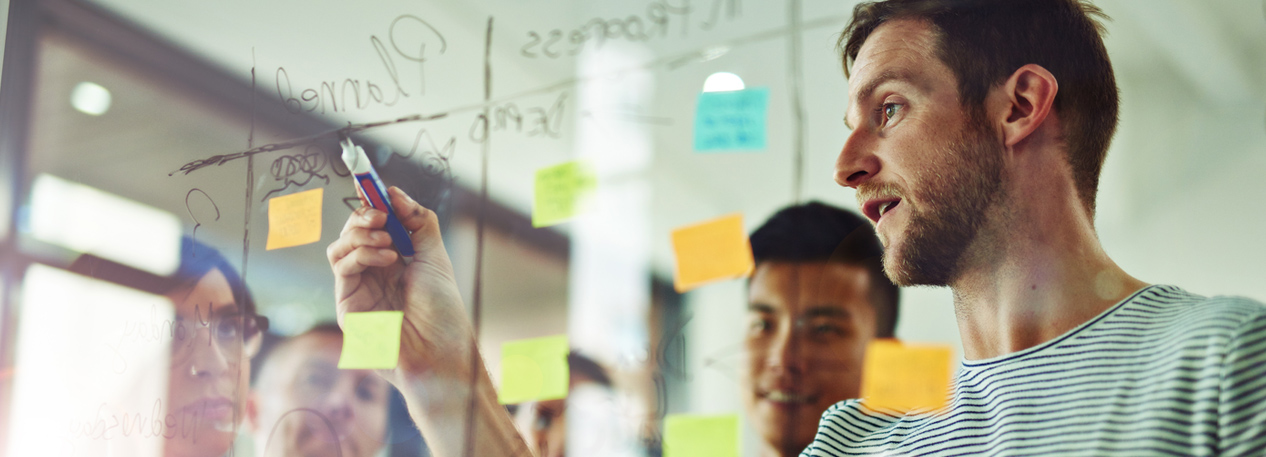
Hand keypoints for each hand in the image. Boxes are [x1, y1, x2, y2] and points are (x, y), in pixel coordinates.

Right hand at [326, 186, 471, 381]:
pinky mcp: (347, 304)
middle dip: (364, 215)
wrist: (440, 350)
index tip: (370, 182)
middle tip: (382, 214)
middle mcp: (374, 273)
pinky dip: (361, 253)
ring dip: (361, 234)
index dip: (370, 202)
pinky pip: (341, 267)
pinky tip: (386, 259)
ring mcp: (358, 289)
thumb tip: (393, 192)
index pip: (374, 224)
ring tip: (388, 241)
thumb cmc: (442, 309)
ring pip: (340, 246)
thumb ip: (417, 222)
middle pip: (352, 231)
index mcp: (395, 261)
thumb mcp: (435, 256)